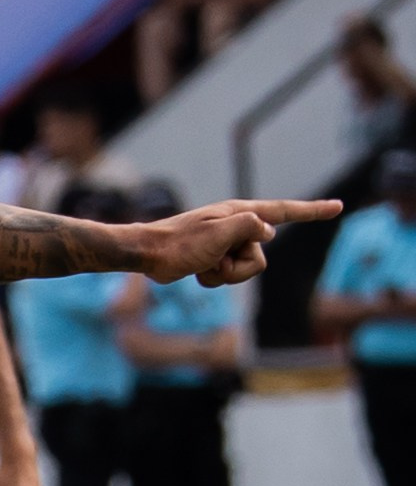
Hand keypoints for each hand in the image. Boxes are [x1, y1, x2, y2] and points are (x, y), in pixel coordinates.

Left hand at [128, 200, 339, 288]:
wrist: (148, 254)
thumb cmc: (180, 244)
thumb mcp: (218, 234)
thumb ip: (249, 227)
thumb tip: (269, 230)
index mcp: (241, 213)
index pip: (285, 212)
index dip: (312, 211)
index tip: (337, 207)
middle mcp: (237, 225)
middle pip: (261, 256)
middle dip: (240, 266)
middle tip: (214, 258)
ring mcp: (226, 243)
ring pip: (246, 270)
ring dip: (225, 275)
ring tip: (204, 265)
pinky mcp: (215, 258)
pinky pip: (229, 277)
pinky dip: (214, 279)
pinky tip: (197, 271)